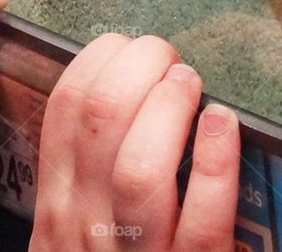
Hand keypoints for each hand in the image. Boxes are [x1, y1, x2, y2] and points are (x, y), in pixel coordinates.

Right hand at [29, 34, 240, 251]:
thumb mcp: (70, 221)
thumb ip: (86, 169)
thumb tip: (125, 92)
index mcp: (57, 197)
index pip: (65, 104)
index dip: (102, 57)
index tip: (130, 49)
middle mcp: (85, 219)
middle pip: (100, 117)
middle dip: (140, 64)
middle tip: (169, 61)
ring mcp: (134, 251)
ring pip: (140, 167)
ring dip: (170, 106)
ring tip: (190, 83)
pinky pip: (203, 221)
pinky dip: (216, 164)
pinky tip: (224, 125)